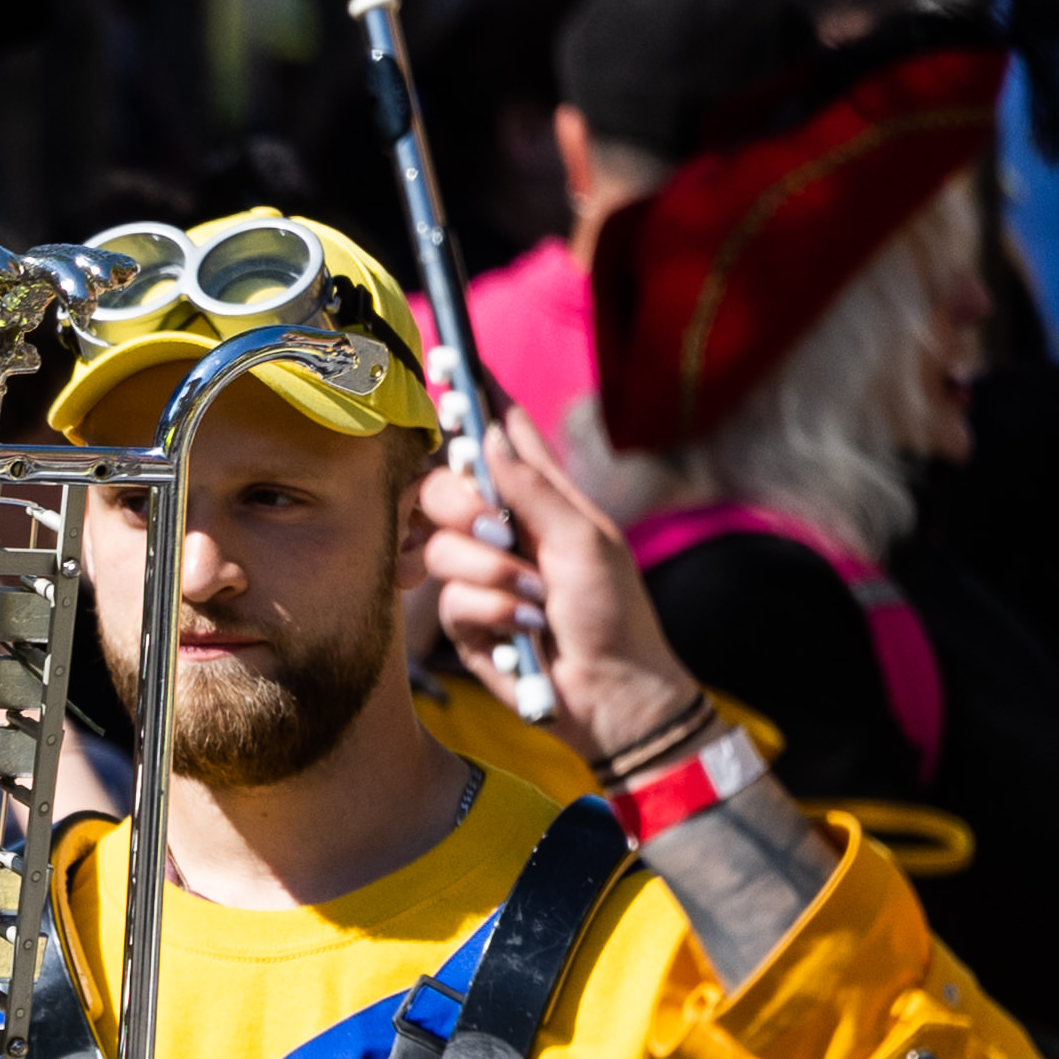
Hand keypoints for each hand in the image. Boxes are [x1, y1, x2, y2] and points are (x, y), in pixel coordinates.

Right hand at [417, 410, 703, 777]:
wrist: (608, 693)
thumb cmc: (614, 612)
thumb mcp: (585, 541)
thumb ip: (534, 490)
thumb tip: (489, 439)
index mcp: (542, 498)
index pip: (504, 436)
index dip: (478, 402)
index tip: (452, 365)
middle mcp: (505, 529)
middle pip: (446, 487)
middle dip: (461, 505)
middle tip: (492, 526)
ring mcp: (482, 574)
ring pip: (443, 546)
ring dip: (491, 574)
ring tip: (533, 599)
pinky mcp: (466, 620)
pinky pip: (450, 597)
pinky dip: (489, 613)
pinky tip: (521, 629)